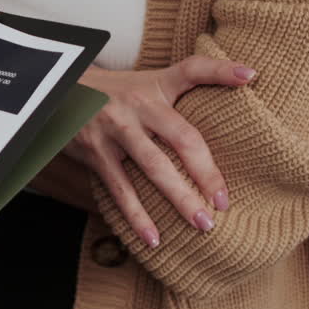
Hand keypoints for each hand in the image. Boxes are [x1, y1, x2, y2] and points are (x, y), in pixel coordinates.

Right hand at [66, 58, 257, 246]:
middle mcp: (137, 106)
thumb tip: (248, 79)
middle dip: (205, 172)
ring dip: (178, 199)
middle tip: (224, 203)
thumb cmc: (116, 94)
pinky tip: (154, 239)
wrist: (58, 96)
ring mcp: (114, 131)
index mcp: (154, 86)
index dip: (220, 71)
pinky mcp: (95, 153)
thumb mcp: (148, 82)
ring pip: (152, 168)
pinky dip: (137, 216)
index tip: (250, 78)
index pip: (191, 69)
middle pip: (180, 137)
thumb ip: (190, 83)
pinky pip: (121, 189)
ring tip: (202, 225)